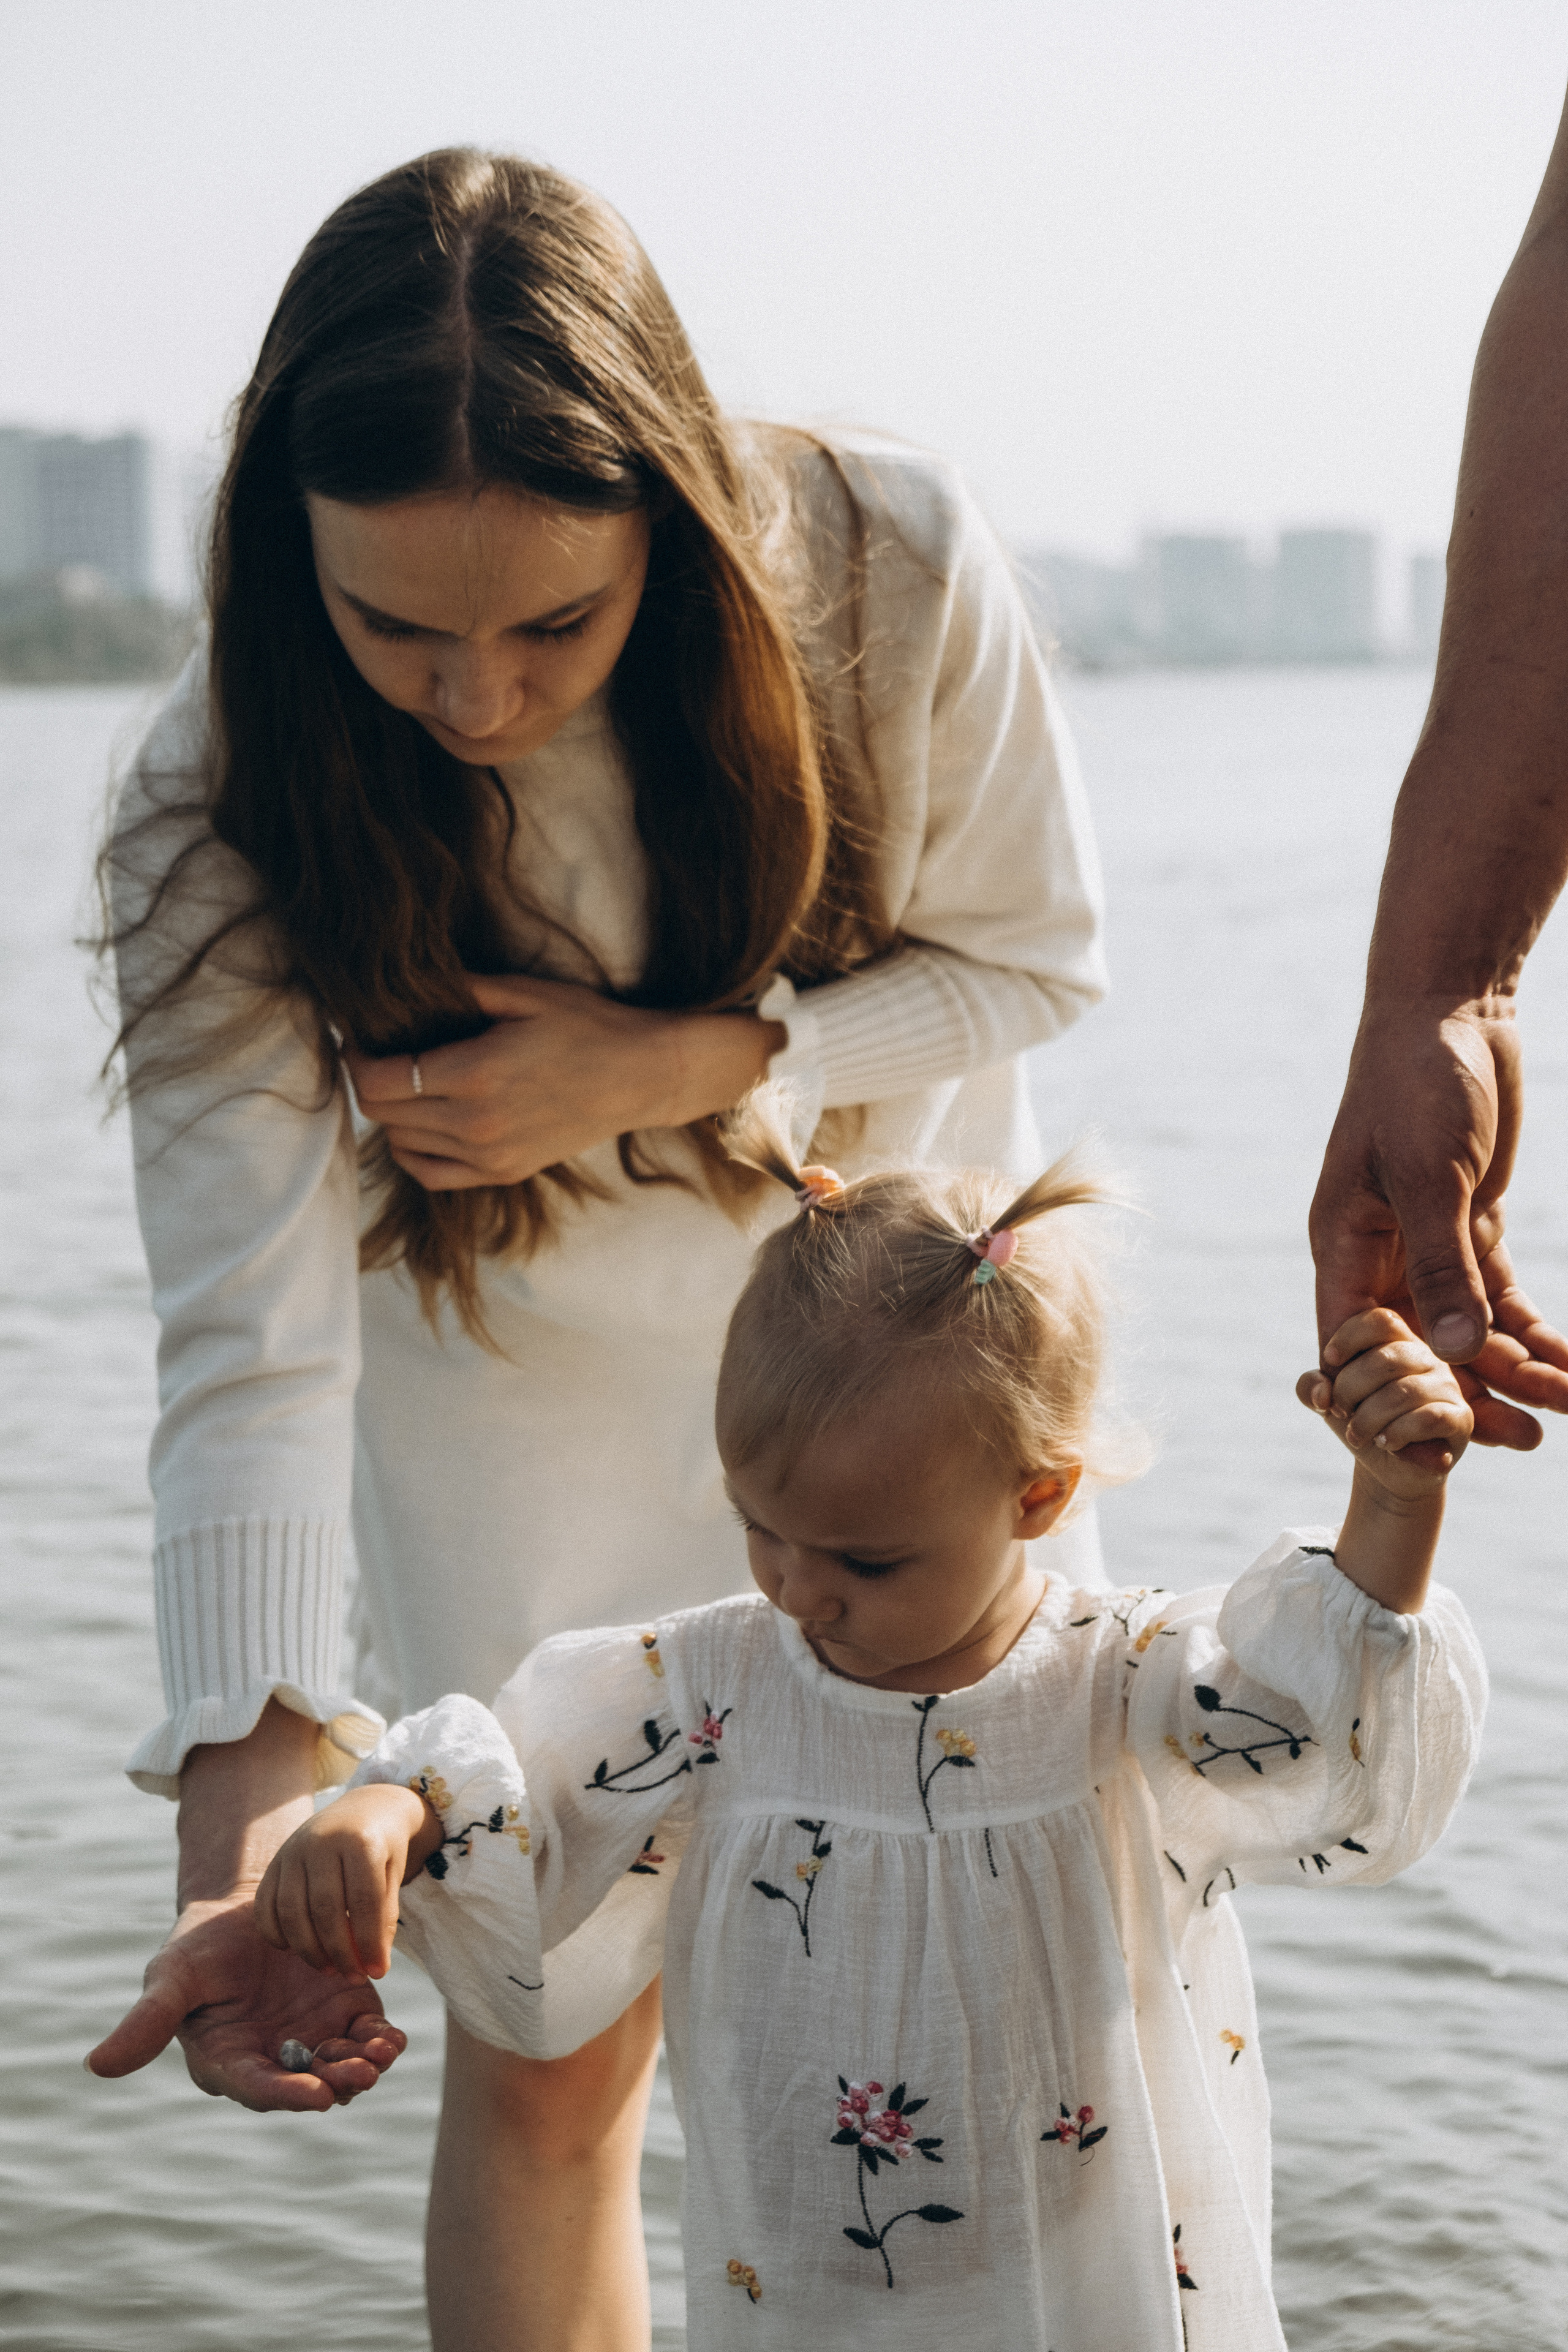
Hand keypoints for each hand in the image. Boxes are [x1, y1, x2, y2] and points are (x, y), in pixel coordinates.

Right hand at [86, 1888, 407, 2113]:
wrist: (245, 1908)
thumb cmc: (198, 1946)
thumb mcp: (171, 1977)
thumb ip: (146, 2021)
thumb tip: (97, 2066)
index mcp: (228, 2061)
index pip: (257, 2086)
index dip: (285, 2094)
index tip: (315, 2096)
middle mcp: (274, 2060)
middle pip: (308, 2084)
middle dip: (335, 2082)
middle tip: (361, 2074)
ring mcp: (311, 2039)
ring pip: (341, 2066)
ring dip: (363, 2067)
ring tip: (382, 2055)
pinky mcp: (343, 2012)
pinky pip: (365, 2036)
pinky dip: (381, 2041)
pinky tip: (394, 2039)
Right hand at [255, 1784, 438, 1980]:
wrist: (364, 1808)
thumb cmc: (383, 1847)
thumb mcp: (394, 1873)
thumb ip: (385, 1915)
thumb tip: (375, 1967)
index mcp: (360, 1840)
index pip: (363, 1901)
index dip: (369, 1942)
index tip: (377, 1971)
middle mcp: (322, 1841)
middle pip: (325, 1909)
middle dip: (339, 1951)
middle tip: (351, 1975)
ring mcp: (293, 1849)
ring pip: (292, 1911)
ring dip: (308, 1949)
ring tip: (329, 1968)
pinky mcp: (275, 1861)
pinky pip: (265, 1905)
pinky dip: (276, 1934)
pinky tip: (295, 1950)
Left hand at [345, 975, 781, 1189]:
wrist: (642, 1076)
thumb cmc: (587, 1026)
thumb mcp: (522, 994)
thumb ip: (459, 990)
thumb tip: (402, 984)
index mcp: (476, 1075)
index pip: (379, 1081)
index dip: (357, 1058)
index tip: (360, 1037)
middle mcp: (476, 1124)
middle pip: (383, 1114)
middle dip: (369, 1080)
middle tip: (377, 1052)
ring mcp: (490, 1156)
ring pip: (401, 1144)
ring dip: (391, 1114)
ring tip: (404, 1083)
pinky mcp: (503, 1172)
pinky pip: (431, 1174)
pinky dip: (412, 1150)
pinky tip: (421, 1124)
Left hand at [1297, 1308, 1472, 1496]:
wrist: (1388, 1467)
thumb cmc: (1359, 1421)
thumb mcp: (1326, 1401)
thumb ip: (1311, 1387)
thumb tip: (1323, 1394)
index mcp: (1397, 1341)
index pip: (1381, 1320)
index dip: (1348, 1339)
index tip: (1329, 1363)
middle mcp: (1427, 1357)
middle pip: (1385, 1359)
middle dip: (1349, 1390)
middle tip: (1342, 1411)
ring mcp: (1447, 1386)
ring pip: (1404, 1392)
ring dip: (1368, 1419)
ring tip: (1358, 1434)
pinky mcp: (1460, 1418)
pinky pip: (1429, 1418)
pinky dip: (1398, 1433)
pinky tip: (1386, 1443)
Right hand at [1310, 1000, 1567, 1447]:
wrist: (1452, 1011)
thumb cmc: (1418, 1084)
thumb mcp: (1429, 1177)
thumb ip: (1440, 1264)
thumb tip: (1455, 1350)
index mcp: (1344, 1246)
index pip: (1357, 1346)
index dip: (1392, 1400)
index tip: (1443, 1447)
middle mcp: (1379, 1256)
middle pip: (1418, 1350)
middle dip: (1472, 1397)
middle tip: (1527, 1441)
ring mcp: (1426, 1244)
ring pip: (1466, 1330)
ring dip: (1515, 1369)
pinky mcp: (1471, 1227)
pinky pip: (1498, 1297)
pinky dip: (1533, 1330)